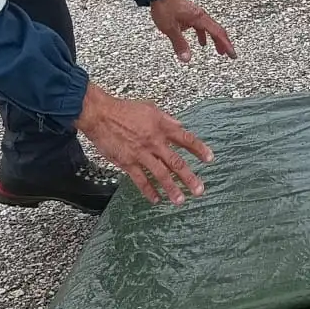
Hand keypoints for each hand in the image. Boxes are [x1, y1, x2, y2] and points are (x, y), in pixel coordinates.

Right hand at [74, 87, 212, 204]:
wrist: (100, 114)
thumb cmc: (123, 110)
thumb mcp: (150, 108)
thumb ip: (166, 118)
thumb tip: (180, 125)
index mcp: (161, 127)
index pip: (186, 139)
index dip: (199, 149)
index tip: (209, 159)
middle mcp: (154, 142)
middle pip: (176, 162)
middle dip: (189, 178)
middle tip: (199, 189)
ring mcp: (141, 154)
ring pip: (161, 174)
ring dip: (172, 189)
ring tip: (180, 200)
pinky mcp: (127, 162)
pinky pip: (140, 180)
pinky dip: (149, 191)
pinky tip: (156, 199)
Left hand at [149, 0, 234, 63]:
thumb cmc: (164, 6)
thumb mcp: (171, 28)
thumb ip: (180, 44)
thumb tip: (186, 58)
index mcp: (199, 18)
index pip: (218, 33)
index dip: (226, 45)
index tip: (232, 54)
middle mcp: (200, 15)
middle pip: (217, 30)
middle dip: (223, 43)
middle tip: (228, 54)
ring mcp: (196, 14)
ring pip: (210, 28)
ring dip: (215, 39)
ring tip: (217, 49)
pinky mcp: (190, 13)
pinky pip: (201, 26)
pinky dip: (204, 34)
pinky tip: (201, 40)